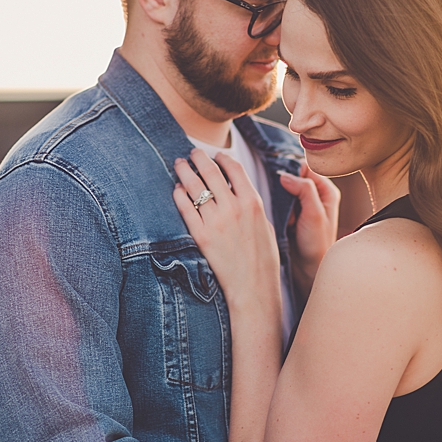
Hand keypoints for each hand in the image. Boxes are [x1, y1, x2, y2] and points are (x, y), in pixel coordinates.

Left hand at [172, 149, 280, 308]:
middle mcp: (234, 208)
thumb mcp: (265, 226)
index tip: (215, 155)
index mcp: (253, 203)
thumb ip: (251, 205)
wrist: (253, 288)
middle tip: (192, 152)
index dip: (222, 158)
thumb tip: (238, 189)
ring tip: (180, 164)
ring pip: (195, 187)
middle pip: (211, 172)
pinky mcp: (201, 235)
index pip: (234, 169)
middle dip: (199, 158)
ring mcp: (216, 221)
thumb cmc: (262, 260)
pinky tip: (177, 189)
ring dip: (185, 172)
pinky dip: (179, 195)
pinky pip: (185, 208)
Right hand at [281, 162, 339, 290]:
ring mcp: (301, 205)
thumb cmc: (317, 246)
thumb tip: (286, 175)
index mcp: (326, 191)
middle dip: (283, 188)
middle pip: (292, 177)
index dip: (291, 171)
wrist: (309, 269)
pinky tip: (280, 219)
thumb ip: (305, 191)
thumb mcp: (314, 215)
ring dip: (279, 199)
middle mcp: (315, 195)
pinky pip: (278, 203)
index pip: (305, 167)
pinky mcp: (290, 214)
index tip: (282, 182)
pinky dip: (276, 208)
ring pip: (283, 190)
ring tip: (285, 216)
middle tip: (285, 205)